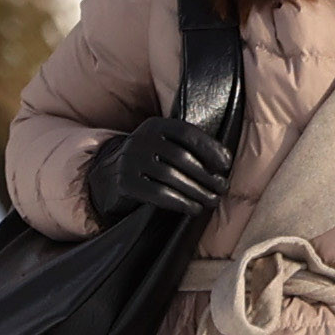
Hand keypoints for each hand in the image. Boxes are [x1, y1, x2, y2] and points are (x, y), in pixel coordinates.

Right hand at [86, 111, 234, 221]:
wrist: (108, 176)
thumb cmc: (149, 162)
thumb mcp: (163, 146)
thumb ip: (187, 148)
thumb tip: (223, 166)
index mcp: (155, 126)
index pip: (186, 133)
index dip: (209, 148)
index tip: (226, 165)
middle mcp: (140, 139)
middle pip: (181, 157)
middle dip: (206, 175)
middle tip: (222, 188)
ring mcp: (130, 160)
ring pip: (171, 177)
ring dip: (197, 191)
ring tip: (212, 201)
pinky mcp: (125, 182)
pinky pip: (158, 193)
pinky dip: (180, 202)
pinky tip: (193, 208)